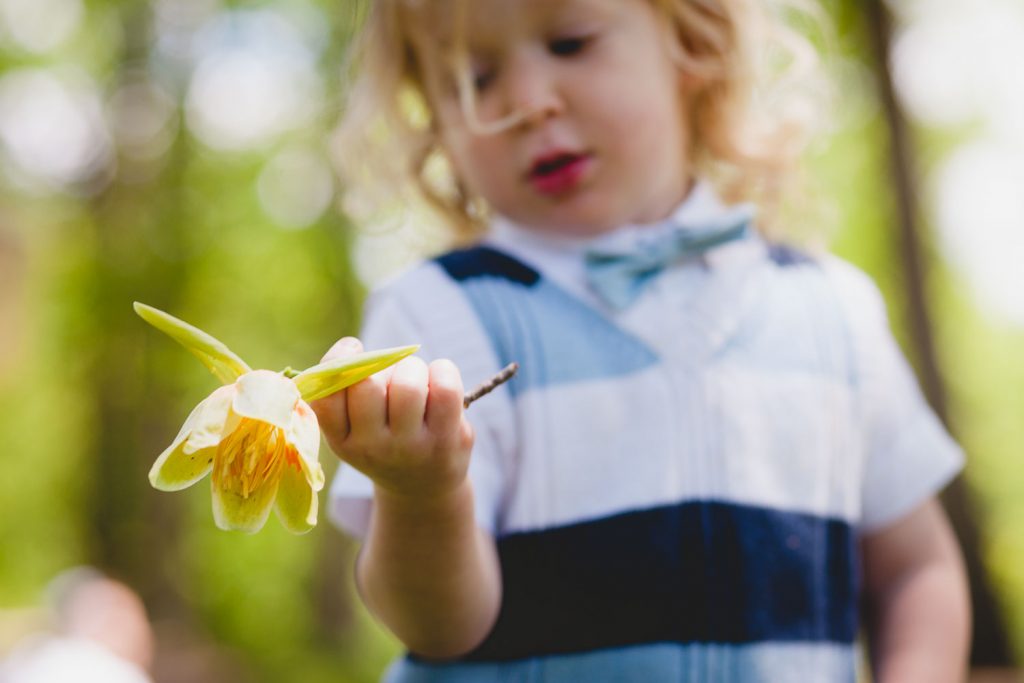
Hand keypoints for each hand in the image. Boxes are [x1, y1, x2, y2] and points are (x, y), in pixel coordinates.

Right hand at [310, 337, 474, 500]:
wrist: (423, 487)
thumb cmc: (384, 441)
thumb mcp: (354, 430)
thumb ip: (346, 393)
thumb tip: (352, 350)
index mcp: (342, 440)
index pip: (327, 398)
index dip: (337, 360)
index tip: (353, 347)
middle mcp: (372, 448)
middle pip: (368, 384)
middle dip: (381, 363)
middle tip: (392, 374)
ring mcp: (410, 447)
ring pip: (408, 385)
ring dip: (413, 368)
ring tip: (419, 380)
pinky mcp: (445, 441)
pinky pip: (445, 389)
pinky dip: (443, 370)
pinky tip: (441, 379)